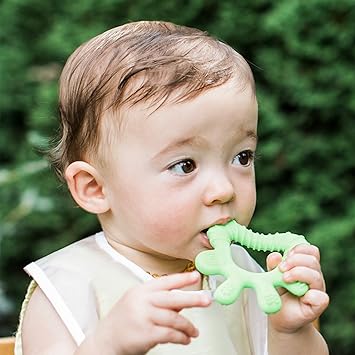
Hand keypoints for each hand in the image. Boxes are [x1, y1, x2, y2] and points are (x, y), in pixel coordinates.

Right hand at [95, 271, 210, 354]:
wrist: (105, 341)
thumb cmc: (124, 321)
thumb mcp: (139, 304)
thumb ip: (160, 301)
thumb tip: (184, 300)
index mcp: (142, 290)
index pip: (166, 281)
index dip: (182, 279)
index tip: (196, 276)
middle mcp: (142, 301)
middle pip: (172, 298)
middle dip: (192, 299)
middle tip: (206, 300)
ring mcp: (142, 317)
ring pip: (173, 318)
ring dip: (187, 326)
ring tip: (194, 331)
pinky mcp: (145, 334)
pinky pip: (169, 334)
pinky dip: (181, 337)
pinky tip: (185, 339)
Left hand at [266, 244, 328, 332]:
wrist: (279, 316)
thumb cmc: (278, 292)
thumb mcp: (271, 276)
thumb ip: (272, 266)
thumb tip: (275, 255)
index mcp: (306, 266)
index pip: (311, 251)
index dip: (299, 249)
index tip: (286, 254)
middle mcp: (314, 276)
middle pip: (313, 260)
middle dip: (295, 260)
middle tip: (281, 268)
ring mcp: (317, 291)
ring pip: (316, 276)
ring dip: (298, 273)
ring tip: (284, 279)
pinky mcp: (317, 306)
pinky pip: (321, 298)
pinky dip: (311, 295)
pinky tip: (301, 295)